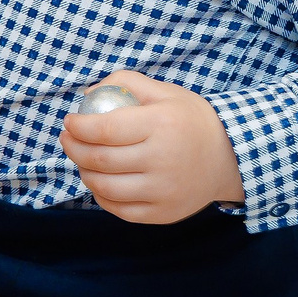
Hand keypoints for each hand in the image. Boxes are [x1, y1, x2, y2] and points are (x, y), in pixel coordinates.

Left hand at [60, 70, 244, 224]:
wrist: (231, 158)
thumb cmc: (192, 121)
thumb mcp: (166, 92)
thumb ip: (127, 84)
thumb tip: (89, 93)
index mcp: (161, 124)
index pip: (105, 128)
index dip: (79, 126)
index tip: (69, 121)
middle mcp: (162, 159)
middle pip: (100, 159)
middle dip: (73, 148)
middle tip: (67, 139)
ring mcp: (162, 190)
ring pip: (105, 187)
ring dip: (84, 172)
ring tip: (81, 160)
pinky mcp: (163, 213)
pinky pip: (119, 209)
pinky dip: (101, 196)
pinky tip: (99, 182)